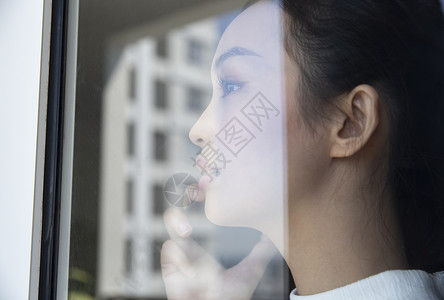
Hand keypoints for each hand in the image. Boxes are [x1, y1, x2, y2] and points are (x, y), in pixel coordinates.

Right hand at [161, 207, 275, 299]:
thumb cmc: (231, 298)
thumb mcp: (250, 271)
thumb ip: (260, 253)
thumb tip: (271, 237)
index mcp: (204, 249)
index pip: (195, 221)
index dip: (196, 204)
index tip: (205, 193)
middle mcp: (189, 250)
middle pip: (177, 218)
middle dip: (181, 205)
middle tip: (191, 198)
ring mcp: (179, 257)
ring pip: (170, 229)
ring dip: (176, 224)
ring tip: (187, 231)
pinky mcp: (170, 269)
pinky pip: (169, 251)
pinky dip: (181, 260)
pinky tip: (194, 274)